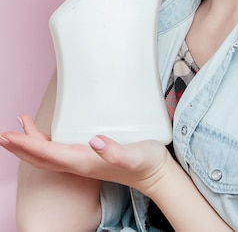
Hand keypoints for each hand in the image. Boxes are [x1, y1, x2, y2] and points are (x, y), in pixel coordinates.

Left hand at [1, 116, 169, 194]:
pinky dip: (47, 143)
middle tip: (4, 134)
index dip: (27, 144)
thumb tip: (96, 142)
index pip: (48, 153)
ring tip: (19, 129)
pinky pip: (60, 152)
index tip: (9, 134)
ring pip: (49, 156)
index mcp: (84, 162)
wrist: (155, 175)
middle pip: (42, 158)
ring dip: (30, 144)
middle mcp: (79, 164)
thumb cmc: (146, 163)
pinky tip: (48, 134)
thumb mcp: (134, 156)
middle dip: (21, 146)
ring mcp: (83, 162)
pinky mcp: (89, 158)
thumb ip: (115, 152)